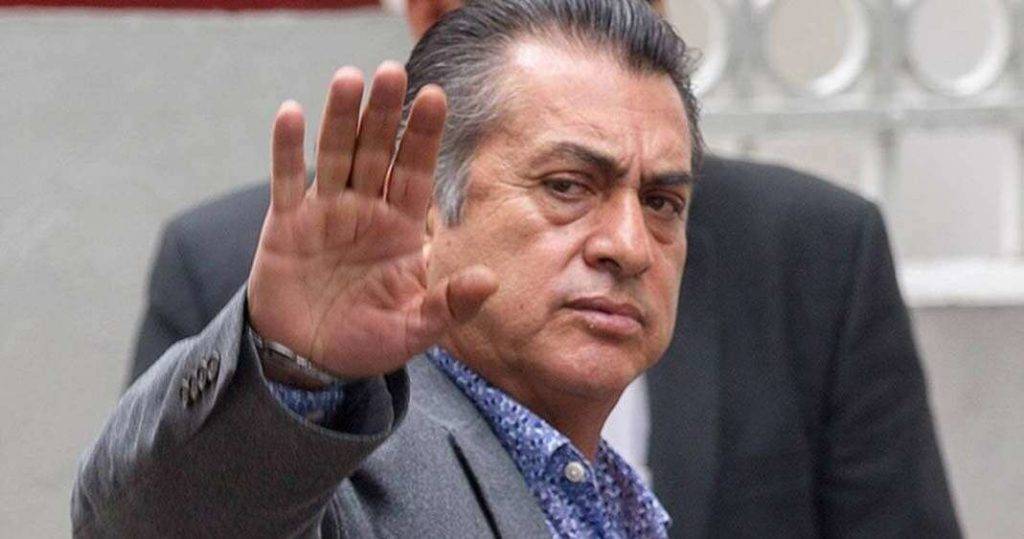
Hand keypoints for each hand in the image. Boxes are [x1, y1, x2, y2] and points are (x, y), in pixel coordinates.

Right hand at [247, 63, 497, 378]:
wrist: (307, 359)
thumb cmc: (366, 341)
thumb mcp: (413, 330)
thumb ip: (448, 305)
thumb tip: (489, 280)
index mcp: (400, 229)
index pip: (417, 172)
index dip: (424, 136)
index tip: (435, 95)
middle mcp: (366, 210)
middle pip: (378, 152)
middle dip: (385, 114)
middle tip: (392, 71)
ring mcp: (325, 212)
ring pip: (336, 154)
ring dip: (341, 118)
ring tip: (350, 78)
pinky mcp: (286, 223)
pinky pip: (287, 180)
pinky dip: (287, 149)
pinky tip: (292, 113)